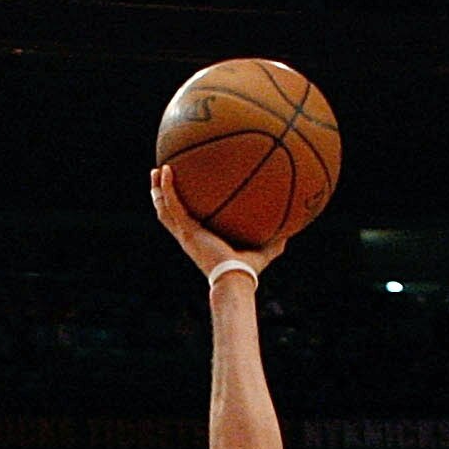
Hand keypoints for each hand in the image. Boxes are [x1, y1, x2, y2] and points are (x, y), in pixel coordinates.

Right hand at [149, 163, 285, 278]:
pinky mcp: (186, 230)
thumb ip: (274, 242)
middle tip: (160, 175)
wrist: (235, 277)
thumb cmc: (247, 271)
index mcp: (200, 240)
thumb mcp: (263, 252)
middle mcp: (189, 236)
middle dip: (162, 194)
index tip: (181, 193)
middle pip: (167, 213)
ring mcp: (185, 233)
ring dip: (157, 189)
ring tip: (156, 170)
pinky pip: (172, 204)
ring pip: (163, 208)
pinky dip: (167, 187)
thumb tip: (291, 233)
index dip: (180, 208)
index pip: (185, 222)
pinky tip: (167, 170)